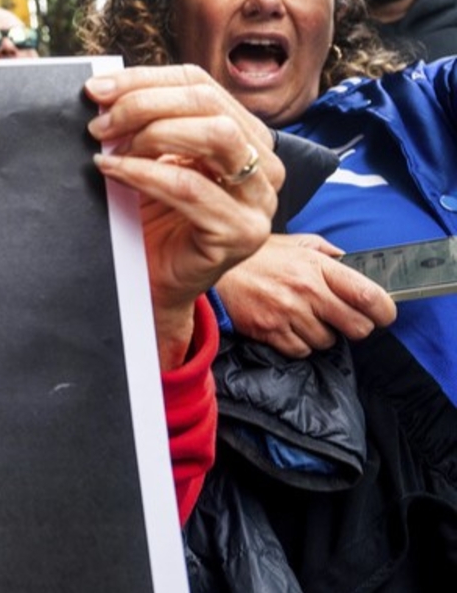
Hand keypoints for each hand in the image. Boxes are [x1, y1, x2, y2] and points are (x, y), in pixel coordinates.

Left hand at [86, 66, 278, 369]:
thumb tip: (104, 88)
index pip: (199, 84)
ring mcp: (259, 201)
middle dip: (144, 104)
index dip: (145, 79)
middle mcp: (263, 164)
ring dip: (152, 133)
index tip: (96, 88)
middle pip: (208, 104)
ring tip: (108, 147)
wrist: (151, 284)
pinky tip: (111, 171)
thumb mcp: (150, 159)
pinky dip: (144, 173)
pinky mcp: (242, 233)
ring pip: (214, 136)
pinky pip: (190, 187)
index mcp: (244, 137)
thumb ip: (144, 123)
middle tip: (98, 123)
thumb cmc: (150, 219)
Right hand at [217, 233, 396, 356]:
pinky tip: (287, 328)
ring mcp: (288, 313)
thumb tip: (346, 259)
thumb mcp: (289, 242)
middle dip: (355, 327)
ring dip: (320, 334)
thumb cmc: (249, 257)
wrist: (207, 270)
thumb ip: (322, 249)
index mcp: (317, 266)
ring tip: (303, 319)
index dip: (385, 310)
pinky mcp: (270, 331)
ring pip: (327, 341)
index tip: (382, 314)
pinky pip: (301, 350)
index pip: (369, 295)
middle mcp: (307, 290)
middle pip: (357, 326)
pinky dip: (298, 344)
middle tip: (342, 320)